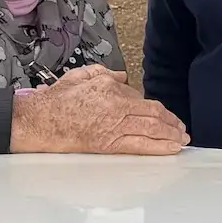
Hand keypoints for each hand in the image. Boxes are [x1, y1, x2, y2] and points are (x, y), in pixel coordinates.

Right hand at [12, 65, 187, 155]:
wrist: (40, 120)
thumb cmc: (56, 100)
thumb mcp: (82, 76)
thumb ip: (105, 74)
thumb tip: (122, 77)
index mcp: (112, 88)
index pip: (143, 99)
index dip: (156, 109)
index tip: (163, 115)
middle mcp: (118, 105)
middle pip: (154, 114)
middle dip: (172, 122)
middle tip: (181, 128)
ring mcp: (115, 125)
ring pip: (152, 129)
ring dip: (171, 134)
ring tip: (181, 139)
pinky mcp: (110, 143)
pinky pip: (141, 145)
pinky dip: (160, 147)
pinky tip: (171, 148)